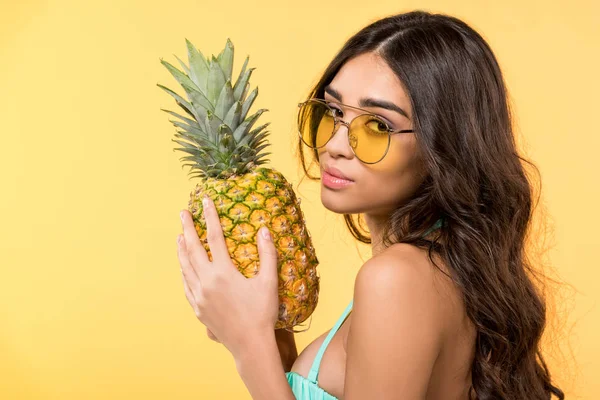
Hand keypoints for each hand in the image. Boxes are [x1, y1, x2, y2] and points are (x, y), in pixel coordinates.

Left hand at [176, 195, 279, 358]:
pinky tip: (183, 267)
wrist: (250, 345)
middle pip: (192, 249)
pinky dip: (183, 272)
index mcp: (223, 273)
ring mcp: (199, 297)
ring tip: (179, 236)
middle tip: (182, 213)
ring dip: (181, 249)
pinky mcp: (198, 309)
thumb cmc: (262, 313)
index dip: (210, 217)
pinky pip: (186, 285)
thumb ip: (267, 254)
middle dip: (187, 229)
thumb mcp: (268, 282)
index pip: (214, 237)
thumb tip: (264, 230)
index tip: (205, 201)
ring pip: (185, 267)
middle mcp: (206, 282)